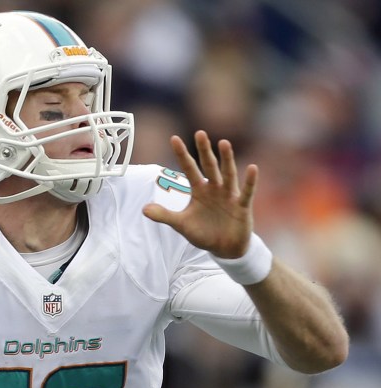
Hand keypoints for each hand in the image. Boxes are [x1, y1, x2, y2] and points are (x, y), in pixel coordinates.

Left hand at [142, 130, 257, 259]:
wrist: (224, 248)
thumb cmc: (203, 232)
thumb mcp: (181, 224)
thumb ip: (164, 215)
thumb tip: (143, 209)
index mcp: (199, 190)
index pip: (188, 169)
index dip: (182, 155)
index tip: (174, 138)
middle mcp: (214, 188)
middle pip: (208, 166)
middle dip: (204, 150)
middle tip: (199, 133)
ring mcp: (229, 195)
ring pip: (227, 174)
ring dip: (226, 159)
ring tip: (223, 143)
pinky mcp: (242, 206)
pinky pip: (246, 192)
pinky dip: (249, 181)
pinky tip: (252, 168)